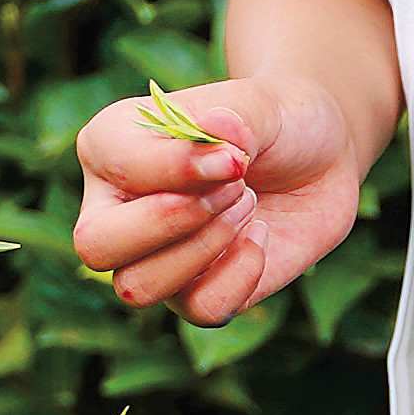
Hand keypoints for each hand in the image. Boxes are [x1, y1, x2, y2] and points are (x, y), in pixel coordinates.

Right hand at [74, 75, 362, 326]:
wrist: (318, 155)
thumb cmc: (272, 121)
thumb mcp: (260, 104)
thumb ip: (234, 119)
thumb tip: (217, 132)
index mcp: (110, 146)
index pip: (115, 167)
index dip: (179, 168)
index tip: (236, 156)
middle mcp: (116, 209)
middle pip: (95, 246)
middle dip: (173, 221)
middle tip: (236, 186)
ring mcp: (152, 258)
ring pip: (137, 287)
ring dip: (206, 246)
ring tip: (248, 202)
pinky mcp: (195, 293)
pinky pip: (199, 310)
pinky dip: (239, 276)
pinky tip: (260, 237)